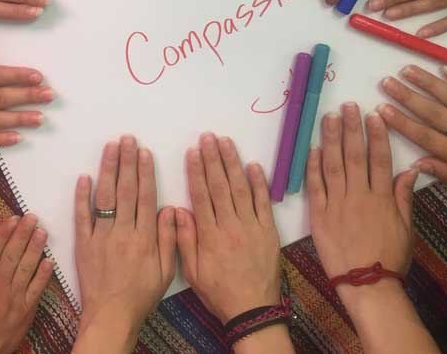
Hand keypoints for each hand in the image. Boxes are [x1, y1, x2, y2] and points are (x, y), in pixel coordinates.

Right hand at [0, 214, 53, 353]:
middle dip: (23, 233)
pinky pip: (37, 289)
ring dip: (36, 248)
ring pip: (27, 268)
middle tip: (31, 217)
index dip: (3, 232)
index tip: (11, 218)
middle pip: (13, 254)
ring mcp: (14, 299)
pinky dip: (44, 274)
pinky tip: (49, 260)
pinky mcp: (25, 310)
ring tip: (42, 231)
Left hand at [73, 136, 175, 351]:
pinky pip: (81, 216)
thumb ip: (169, 238)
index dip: (145, 171)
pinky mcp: (83, 244)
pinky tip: (84, 177)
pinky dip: (81, 196)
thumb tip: (170, 208)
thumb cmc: (142, 296)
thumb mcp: (166, 271)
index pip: (145, 196)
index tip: (144, 151)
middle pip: (125, 190)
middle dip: (127, 161)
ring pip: (104, 197)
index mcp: (144, 237)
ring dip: (107, 169)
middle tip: (127, 139)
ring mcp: (100, 236)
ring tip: (110, 147)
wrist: (111, 316)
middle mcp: (122, 231)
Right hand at [175, 133, 280, 322]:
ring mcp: (252, 226)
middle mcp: (231, 225)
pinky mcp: (269, 230)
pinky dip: (259, 182)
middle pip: (220, 185)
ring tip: (226, 142)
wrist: (253, 310)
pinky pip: (264, 202)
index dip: (196, 171)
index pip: (201, 195)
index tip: (193, 151)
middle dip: (213, 158)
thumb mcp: (192, 272)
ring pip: (241, 188)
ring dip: (232, 163)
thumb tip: (177, 211)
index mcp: (210, 235)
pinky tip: (253, 165)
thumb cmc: (219, 293)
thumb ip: (184, 240)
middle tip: (208, 137)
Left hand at [307, 104, 416, 310]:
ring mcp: (337, 204)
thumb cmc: (390, 259)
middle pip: (355, 155)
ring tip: (329, 117)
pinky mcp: (319, 215)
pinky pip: (315, 186)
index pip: (379, 159)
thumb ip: (404, 197)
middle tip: (347, 106)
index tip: (374, 115)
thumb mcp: (406, 228)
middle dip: (352, 128)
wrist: (367, 285)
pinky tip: (313, 147)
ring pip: (333, 164)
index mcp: (382, 198)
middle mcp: (359, 196)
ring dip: (331, 138)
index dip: (377, 135)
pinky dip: (313, 165)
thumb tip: (411, 170)